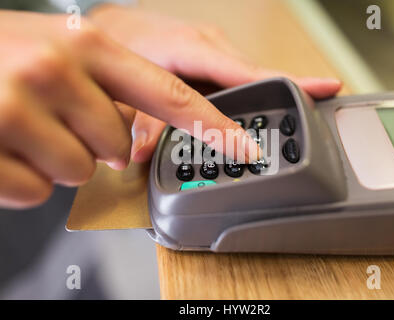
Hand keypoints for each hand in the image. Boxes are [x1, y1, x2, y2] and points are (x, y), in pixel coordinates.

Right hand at [0, 10, 254, 207]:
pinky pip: (37, 191)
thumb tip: (138, 137)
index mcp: (89, 45)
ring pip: (80, 172)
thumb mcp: (63, 49)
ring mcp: (19, 107)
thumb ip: (112, 86)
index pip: (171, 95)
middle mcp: (57, 70)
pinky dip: (25, 177)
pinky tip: (6, 144)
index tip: (245, 149)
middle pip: (119, 147)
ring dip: (59, 159)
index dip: (214, 126)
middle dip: (95, 143)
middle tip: (60, 118)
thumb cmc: (0, 54)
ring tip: (28, 126)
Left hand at [89, 5, 341, 161]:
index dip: (290, 85)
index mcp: (197, 49)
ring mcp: (217, 51)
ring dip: (274, 97)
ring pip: (254, 77)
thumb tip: (142, 153)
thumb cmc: (123, 47)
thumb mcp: (128, 84)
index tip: (325, 90)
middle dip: (292, 96)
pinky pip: (243, 78)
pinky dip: (256, 94)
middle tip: (321, 117)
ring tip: (300, 118)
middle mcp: (214, 46)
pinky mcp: (216, 58)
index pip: (252, 73)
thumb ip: (142, 122)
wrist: (116, 28)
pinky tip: (265, 111)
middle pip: (262, 76)